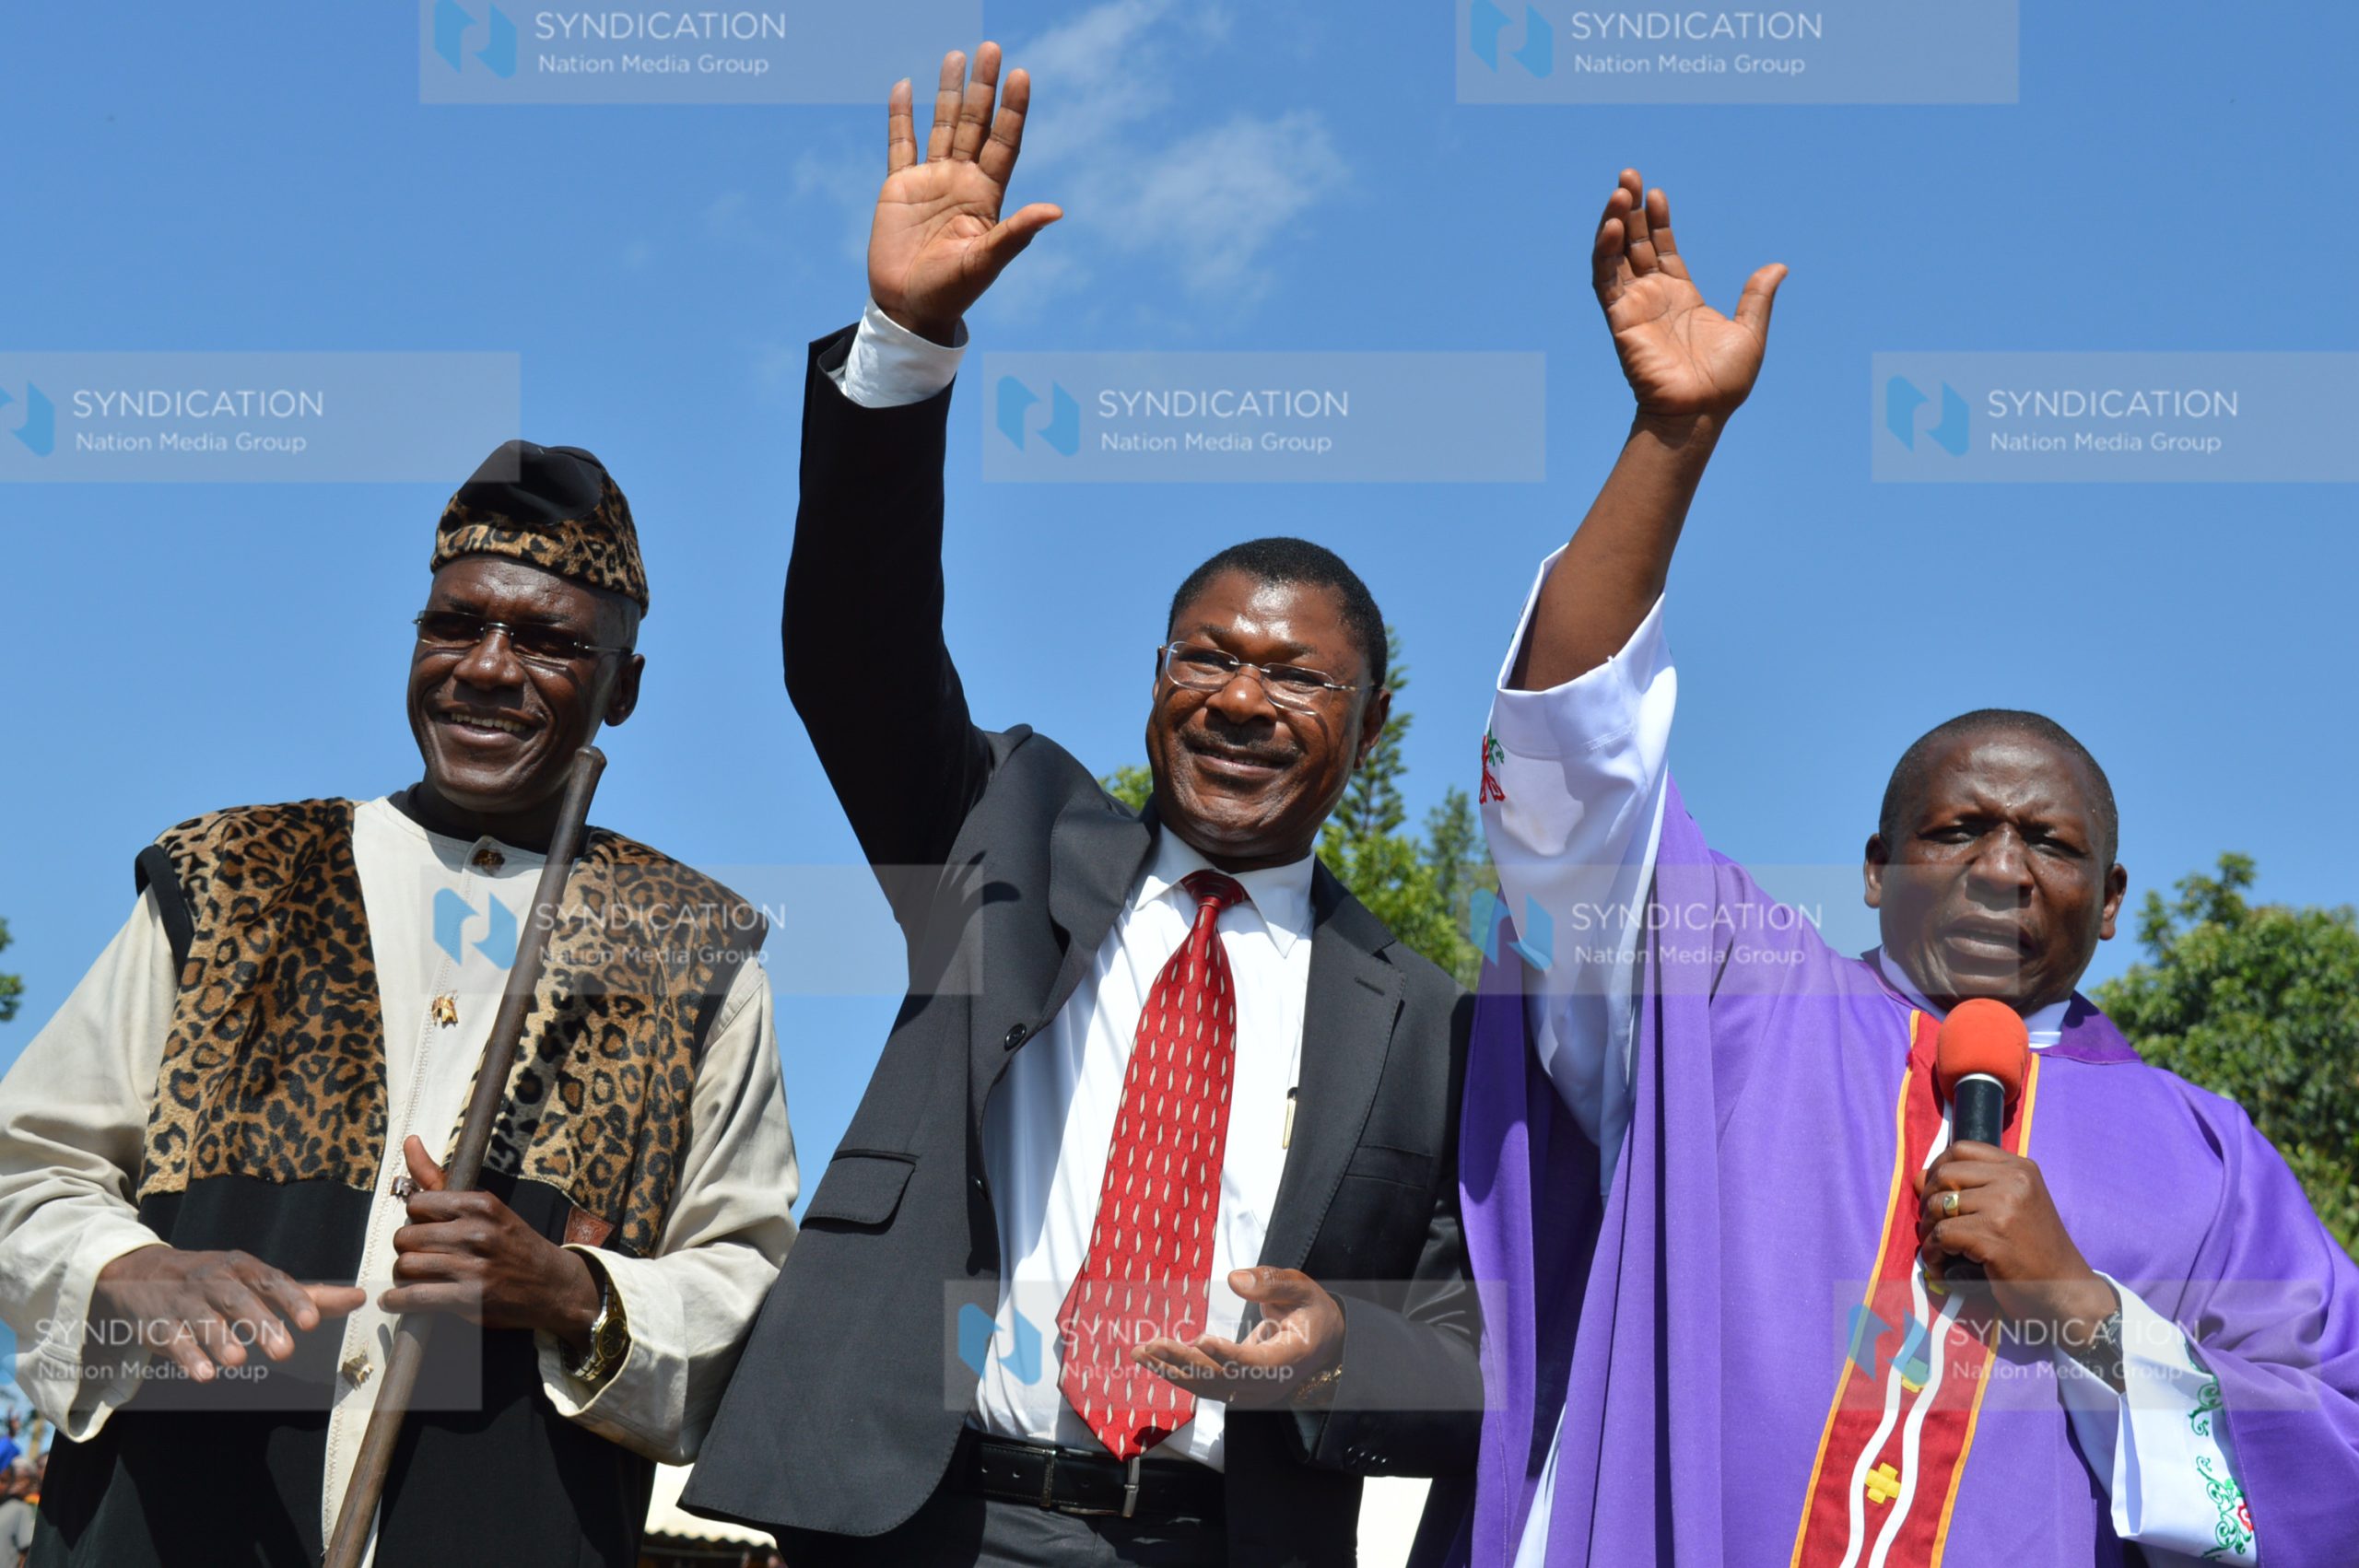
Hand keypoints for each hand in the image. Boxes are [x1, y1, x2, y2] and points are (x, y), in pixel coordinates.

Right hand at [92, 1246, 363, 1383]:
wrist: (142, 1274)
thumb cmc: (217, 1283)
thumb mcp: (259, 1282)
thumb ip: (308, 1295)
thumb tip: (359, 1298)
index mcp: (244, 1268)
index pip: (273, 1280)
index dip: (293, 1300)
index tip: (312, 1322)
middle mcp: (215, 1279)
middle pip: (239, 1298)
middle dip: (261, 1323)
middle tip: (285, 1352)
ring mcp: (184, 1300)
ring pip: (202, 1317)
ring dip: (220, 1338)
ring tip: (238, 1361)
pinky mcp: (158, 1322)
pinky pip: (172, 1338)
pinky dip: (187, 1356)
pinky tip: (204, 1375)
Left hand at [380, 1137, 602, 1350]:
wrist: (553, 1285)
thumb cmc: (513, 1243)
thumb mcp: (485, 1208)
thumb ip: (439, 1179)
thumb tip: (410, 1142)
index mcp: (480, 1205)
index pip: (417, 1204)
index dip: (416, 1219)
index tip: (426, 1228)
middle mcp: (477, 1233)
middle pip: (405, 1237)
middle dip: (407, 1249)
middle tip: (420, 1255)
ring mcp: (473, 1267)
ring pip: (406, 1266)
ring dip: (404, 1275)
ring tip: (415, 1277)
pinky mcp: (469, 1299)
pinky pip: (414, 1297)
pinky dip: (398, 1301)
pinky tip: (397, 1301)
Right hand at [867, 42, 1062, 344]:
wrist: (909, 308)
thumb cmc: (952, 292)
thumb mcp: (986, 263)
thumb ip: (1016, 234)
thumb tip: (1056, 211)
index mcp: (987, 196)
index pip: (1004, 142)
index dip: (1013, 110)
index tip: (1021, 75)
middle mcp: (962, 181)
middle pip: (975, 124)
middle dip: (982, 88)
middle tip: (990, 49)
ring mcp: (931, 181)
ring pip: (942, 126)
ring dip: (948, 92)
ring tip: (955, 55)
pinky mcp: (899, 187)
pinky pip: (901, 143)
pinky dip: (902, 116)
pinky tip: (905, 87)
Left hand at [1130, 1267, 1344, 1411]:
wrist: (1322, 1341)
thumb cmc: (1310, 1309)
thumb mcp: (1300, 1287)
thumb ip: (1271, 1282)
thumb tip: (1234, 1279)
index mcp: (1291, 1358)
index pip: (1257, 1365)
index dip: (1228, 1356)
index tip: (1200, 1340)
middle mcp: (1270, 1384)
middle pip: (1224, 1379)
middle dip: (1186, 1363)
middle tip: (1153, 1343)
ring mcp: (1253, 1392)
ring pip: (1208, 1387)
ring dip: (1172, 1371)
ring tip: (1141, 1352)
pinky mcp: (1237, 1390)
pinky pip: (1204, 1385)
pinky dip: (1177, 1373)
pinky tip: (1153, 1358)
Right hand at [1592, 168, 1784, 419]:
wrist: (1699, 412)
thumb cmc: (1724, 382)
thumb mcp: (1750, 332)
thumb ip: (1757, 297)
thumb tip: (1779, 266)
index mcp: (1682, 296)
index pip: (1663, 249)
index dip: (1657, 221)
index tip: (1657, 195)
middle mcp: (1654, 297)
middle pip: (1636, 244)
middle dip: (1630, 210)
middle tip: (1628, 176)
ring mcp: (1634, 306)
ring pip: (1616, 255)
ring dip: (1613, 222)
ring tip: (1618, 190)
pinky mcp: (1619, 319)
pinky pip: (1605, 280)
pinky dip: (1604, 252)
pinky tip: (1610, 226)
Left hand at [1918, 1141, 2119, 1358]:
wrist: (2065, 1289)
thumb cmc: (2033, 1251)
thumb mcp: (2007, 1208)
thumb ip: (1967, 1189)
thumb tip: (1917, 1178)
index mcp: (2020, 1168)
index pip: (1961, 1149)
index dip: (1938, 1168)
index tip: (1935, 1193)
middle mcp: (2014, 1181)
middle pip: (1944, 1174)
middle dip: (1928, 1202)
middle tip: (1932, 1227)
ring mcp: (2005, 1207)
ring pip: (1938, 1205)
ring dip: (1929, 1231)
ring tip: (1938, 1249)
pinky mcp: (1994, 1236)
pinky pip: (1942, 1235)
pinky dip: (1933, 1253)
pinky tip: (1941, 1266)